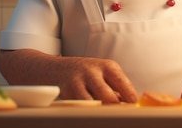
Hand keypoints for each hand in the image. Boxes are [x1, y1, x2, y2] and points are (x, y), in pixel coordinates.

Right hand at [0, 49, 138, 103]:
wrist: (49, 68)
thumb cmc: (81, 73)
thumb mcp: (99, 73)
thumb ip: (114, 86)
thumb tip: (128, 103)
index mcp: (107, 66)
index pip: (123, 84)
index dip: (130, 98)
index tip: (132, 107)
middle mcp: (92, 71)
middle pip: (109, 98)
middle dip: (114, 109)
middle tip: (118, 115)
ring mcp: (77, 82)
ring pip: (93, 105)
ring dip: (99, 112)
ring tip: (103, 116)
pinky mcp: (65, 93)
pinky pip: (80, 108)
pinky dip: (86, 112)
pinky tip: (88, 113)